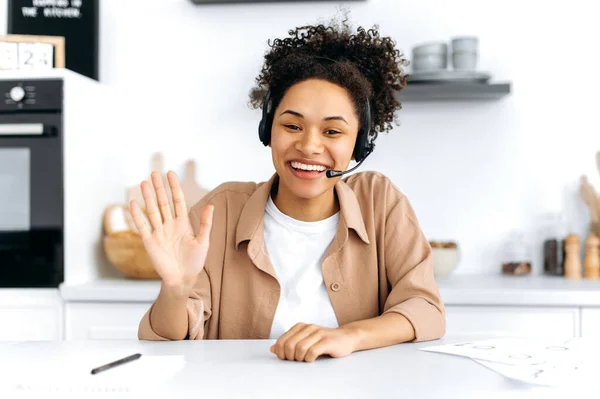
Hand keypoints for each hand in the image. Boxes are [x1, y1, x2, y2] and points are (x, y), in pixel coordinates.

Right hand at [129, 171, 213, 295]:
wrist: (183, 279)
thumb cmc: (195, 261)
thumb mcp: (203, 241)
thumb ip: (205, 223)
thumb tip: (210, 205)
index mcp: (183, 223)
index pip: (177, 200)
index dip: (174, 187)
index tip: (170, 174)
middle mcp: (169, 225)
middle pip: (163, 202)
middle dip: (159, 188)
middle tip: (154, 173)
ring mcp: (159, 232)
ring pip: (152, 211)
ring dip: (148, 197)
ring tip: (144, 183)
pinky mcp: (150, 242)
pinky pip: (142, 226)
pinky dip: (137, 215)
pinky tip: (133, 203)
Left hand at [270, 323, 359, 362]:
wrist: (346, 338)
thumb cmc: (324, 341)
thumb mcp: (305, 341)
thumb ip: (289, 343)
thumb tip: (272, 349)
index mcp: (300, 326)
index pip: (282, 340)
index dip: (280, 352)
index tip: (285, 358)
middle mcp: (308, 327)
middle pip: (289, 345)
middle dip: (289, 356)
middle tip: (295, 360)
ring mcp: (318, 333)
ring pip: (300, 348)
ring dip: (300, 358)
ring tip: (304, 359)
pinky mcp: (327, 341)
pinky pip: (312, 352)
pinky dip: (309, 358)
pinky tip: (312, 359)